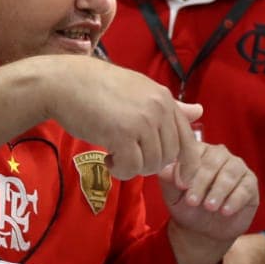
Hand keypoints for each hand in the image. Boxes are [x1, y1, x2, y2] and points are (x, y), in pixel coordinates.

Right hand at [44, 59, 203, 180]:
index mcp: (164, 99)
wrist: (63, 82)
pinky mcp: (122, 133)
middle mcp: (158, 108)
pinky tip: (107, 159)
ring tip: (114, 155)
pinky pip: (131, 167)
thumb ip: (170, 107)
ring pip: (151, 164)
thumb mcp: (140, 92)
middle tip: (128, 156)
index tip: (182, 181)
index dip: (188, 165)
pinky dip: (120, 171)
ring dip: (132, 168)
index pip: (188, 140)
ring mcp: (142, 121)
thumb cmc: (98, 89)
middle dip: (151, 165)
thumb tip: (200, 112)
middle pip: (169, 156)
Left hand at [160, 142, 259, 243]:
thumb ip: (168, 179)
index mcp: (198, 151)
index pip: (194, 150)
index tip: (180, 186)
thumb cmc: (187, 207)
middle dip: (202, 182)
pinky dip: (234, 200)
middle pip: (213, 161)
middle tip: (192, 201)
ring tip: (209, 208)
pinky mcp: (250, 183)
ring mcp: (237, 168)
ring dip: (219, 191)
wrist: (203, 230)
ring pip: (230, 173)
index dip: (187, 168)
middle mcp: (220, 155)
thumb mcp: (172, 195)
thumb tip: (165, 168)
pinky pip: (245, 187)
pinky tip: (225, 211)